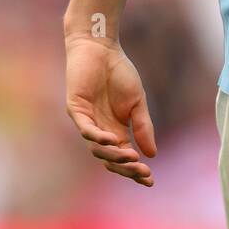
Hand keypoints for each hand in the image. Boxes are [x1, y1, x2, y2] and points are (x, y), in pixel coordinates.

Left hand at [65, 35, 156, 185]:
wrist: (102, 49)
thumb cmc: (119, 73)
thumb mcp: (137, 102)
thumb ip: (143, 126)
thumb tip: (152, 154)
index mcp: (115, 130)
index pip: (124, 157)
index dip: (135, 169)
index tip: (150, 179)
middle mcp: (100, 131)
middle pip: (110, 159)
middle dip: (126, 168)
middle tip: (142, 172)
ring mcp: (87, 122)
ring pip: (97, 149)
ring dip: (114, 156)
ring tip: (131, 157)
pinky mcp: (76, 110)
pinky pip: (86, 130)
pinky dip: (97, 138)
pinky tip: (111, 140)